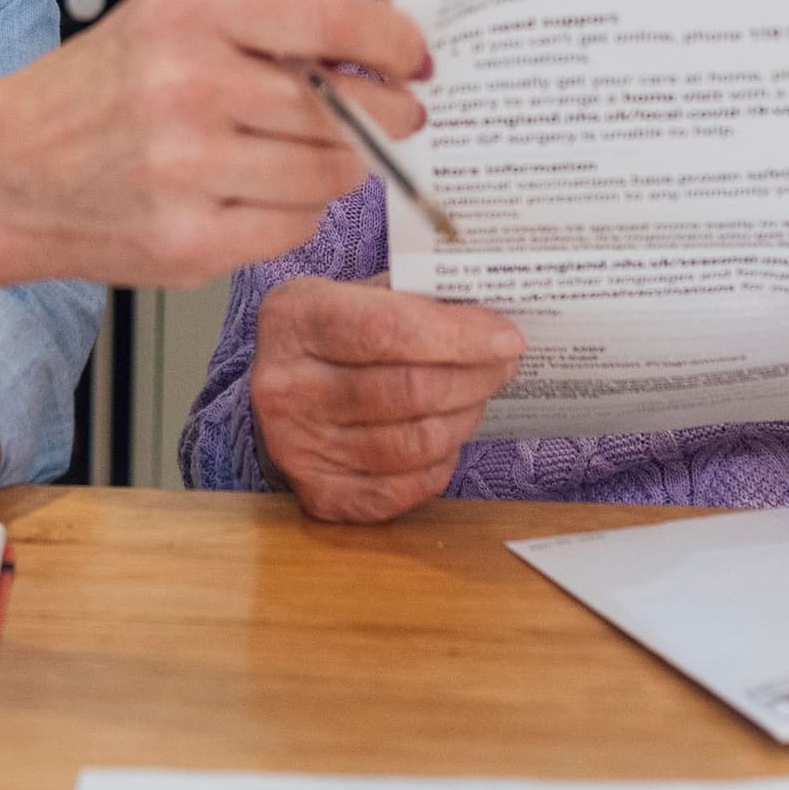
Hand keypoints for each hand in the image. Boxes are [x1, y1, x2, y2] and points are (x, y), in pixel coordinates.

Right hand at [0, 0, 430, 288]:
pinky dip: (297, 212)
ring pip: (329, 173)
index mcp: (188, 8)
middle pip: (344, 107)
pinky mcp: (186, 243)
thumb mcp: (172, 17)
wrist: (3, 171)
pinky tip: (263, 192)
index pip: (332, 18)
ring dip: (341, 166)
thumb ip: (272, 20)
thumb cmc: (99, 90)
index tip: (416, 56)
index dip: (393, 40)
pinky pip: (294, 228)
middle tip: (400, 116)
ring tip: (313, 153)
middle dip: (389, 115)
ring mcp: (184, 169)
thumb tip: (383, 38)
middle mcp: (184, 82)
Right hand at [250, 275, 523, 521]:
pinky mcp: (318, 495)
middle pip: (408, 390)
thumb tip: (494, 321)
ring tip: (477, 395)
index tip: (507, 338)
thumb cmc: (336, 332)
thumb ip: (415, 301)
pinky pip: (406, 488)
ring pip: (415, 443)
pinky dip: (440, 463)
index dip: (458, 336)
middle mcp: (284, 386)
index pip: (387, 329)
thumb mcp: (358, 294)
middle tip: (504, 364)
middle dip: (474, 377)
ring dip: (463, 418)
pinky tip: (446, 435)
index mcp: (293, 318)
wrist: (280, 387)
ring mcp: (296, 447)